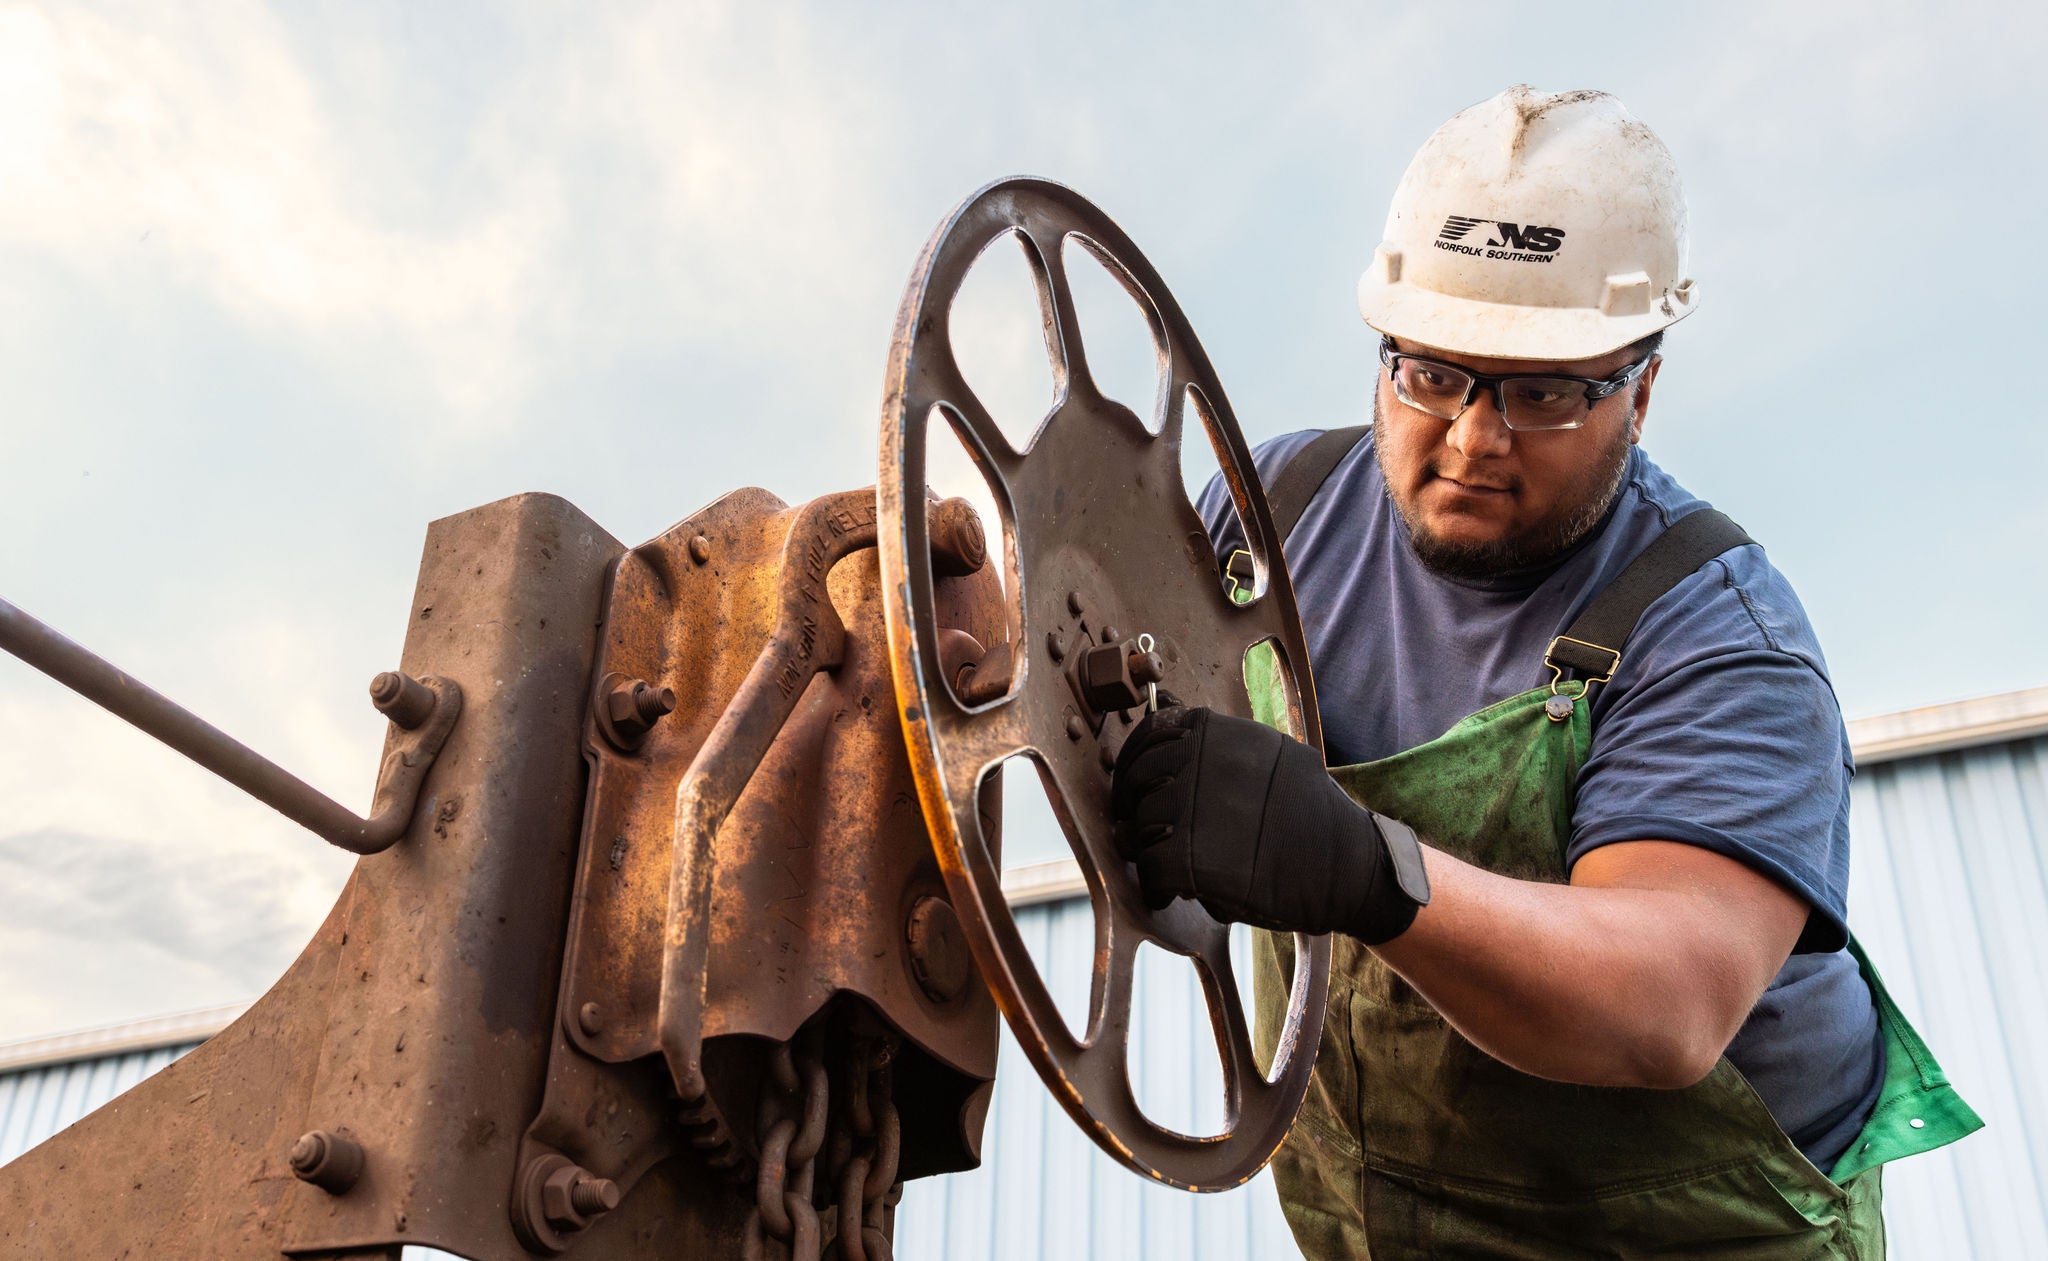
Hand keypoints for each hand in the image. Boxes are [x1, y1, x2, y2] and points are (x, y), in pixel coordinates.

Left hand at [1110, 706, 1428, 943]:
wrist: (1350, 867)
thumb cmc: (1310, 816)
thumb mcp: (1275, 757)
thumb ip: (1225, 746)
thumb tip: (1168, 727)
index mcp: (1224, 734)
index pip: (1153, 732)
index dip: (1135, 760)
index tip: (1135, 782)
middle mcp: (1207, 764)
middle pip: (1139, 778)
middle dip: (1131, 803)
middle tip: (1135, 825)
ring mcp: (1200, 810)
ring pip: (1140, 824)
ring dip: (1143, 846)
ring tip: (1159, 859)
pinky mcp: (1197, 860)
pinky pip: (1151, 868)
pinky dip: (1154, 885)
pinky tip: (1168, 892)